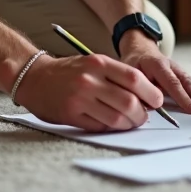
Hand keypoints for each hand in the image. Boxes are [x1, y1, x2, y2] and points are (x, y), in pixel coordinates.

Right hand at [12, 53, 163, 131]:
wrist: (34, 77)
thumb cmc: (68, 71)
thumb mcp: (93, 63)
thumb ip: (116, 76)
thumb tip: (145, 96)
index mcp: (99, 63)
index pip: (134, 78)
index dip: (151, 93)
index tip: (156, 101)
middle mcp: (90, 79)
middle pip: (129, 101)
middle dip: (142, 113)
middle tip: (144, 117)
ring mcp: (80, 98)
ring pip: (116, 117)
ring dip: (129, 124)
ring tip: (130, 123)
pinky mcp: (71, 114)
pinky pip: (100, 126)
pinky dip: (111, 128)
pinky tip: (112, 124)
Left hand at [122, 41, 190, 113]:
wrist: (141, 50)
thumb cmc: (135, 64)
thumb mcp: (131, 74)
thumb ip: (141, 89)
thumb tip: (152, 107)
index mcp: (158, 65)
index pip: (172, 83)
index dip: (183, 97)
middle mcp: (171, 65)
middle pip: (186, 82)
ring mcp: (178, 68)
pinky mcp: (182, 73)